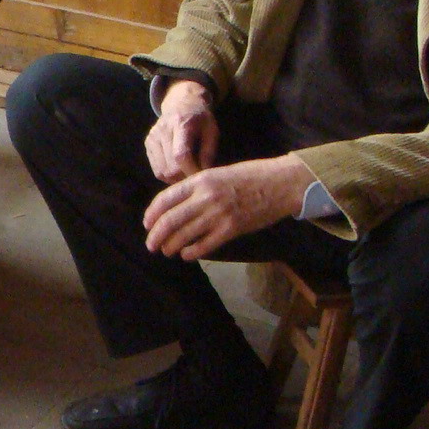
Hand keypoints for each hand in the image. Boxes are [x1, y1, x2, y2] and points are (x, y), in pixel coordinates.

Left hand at [142, 154, 312, 259]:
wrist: (281, 183)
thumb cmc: (250, 176)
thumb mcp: (217, 173)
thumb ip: (196, 188)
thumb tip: (175, 205)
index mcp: (200, 181)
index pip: (165, 199)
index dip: (152, 215)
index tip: (147, 224)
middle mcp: (205, 197)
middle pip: (170, 221)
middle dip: (155, 236)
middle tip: (151, 245)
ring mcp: (218, 214)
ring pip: (184, 235)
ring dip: (171, 246)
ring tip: (167, 251)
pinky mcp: (232, 229)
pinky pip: (204, 245)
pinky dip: (191, 253)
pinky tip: (187, 255)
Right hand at [146, 78, 219, 182]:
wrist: (181, 103)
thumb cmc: (200, 118)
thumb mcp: (212, 130)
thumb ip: (208, 151)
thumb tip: (203, 173)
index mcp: (181, 125)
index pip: (180, 155)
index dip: (190, 170)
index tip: (200, 176)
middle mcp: (162, 131)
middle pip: (169, 167)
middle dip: (184, 177)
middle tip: (195, 177)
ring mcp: (152, 138)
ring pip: (161, 171)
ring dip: (175, 179)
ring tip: (187, 175)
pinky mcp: (148, 144)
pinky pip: (156, 169)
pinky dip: (167, 175)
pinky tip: (178, 170)